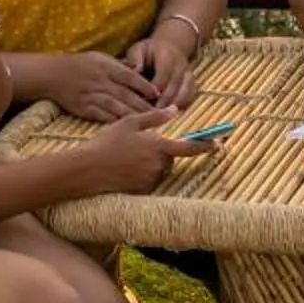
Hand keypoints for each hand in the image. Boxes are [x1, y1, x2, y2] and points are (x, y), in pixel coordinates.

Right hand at [49, 50, 161, 121]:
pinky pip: (102, 116)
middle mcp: (100, 81)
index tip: (158, 94)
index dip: (145, 86)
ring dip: (133, 115)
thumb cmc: (79, 64)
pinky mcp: (84, 108)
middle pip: (126, 94)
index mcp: (106, 67)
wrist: (51, 74)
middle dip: (144, 105)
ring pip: (116, 107)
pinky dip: (114, 121)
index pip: (130, 76)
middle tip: (161, 114)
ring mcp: (91, 95)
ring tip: (148, 123)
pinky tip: (126, 128)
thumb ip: (119, 66)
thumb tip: (139, 69)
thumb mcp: (100, 57)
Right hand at [71, 107, 203, 192]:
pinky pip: (148, 181)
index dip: (204, 146)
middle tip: (136, 146)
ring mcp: (150, 180)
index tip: (217, 145)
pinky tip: (123, 170)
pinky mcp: (142, 191)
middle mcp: (158, 166)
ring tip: (126, 157)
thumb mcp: (129, 122)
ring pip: (158, 170)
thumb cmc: (106, 142)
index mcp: (158, 146)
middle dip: (159, 153)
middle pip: (169, 159)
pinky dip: (141, 175)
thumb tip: (175, 111)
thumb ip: (154, 118)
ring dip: (150, 164)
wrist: (87, 170)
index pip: (189, 147)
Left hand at [123, 30, 198, 111]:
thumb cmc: (148, 51)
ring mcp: (188, 73)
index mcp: (167, 56)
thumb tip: (134, 71)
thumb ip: (135, 60)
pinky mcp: (192, 81)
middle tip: (152, 113)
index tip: (144, 99)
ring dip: (174, 104)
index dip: (155, 88)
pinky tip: (172, 113)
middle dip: (164, 100)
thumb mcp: (138, 50)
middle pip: (175, 85)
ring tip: (161, 115)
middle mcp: (181, 64)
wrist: (170, 46)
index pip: (163, 74)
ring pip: (185, 91)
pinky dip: (182, 103)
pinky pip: (191, 94)